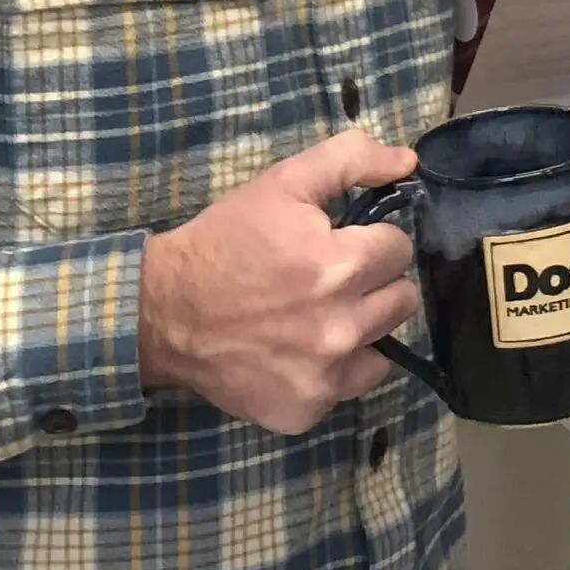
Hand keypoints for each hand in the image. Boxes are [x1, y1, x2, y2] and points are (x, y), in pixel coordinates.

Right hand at [137, 129, 421, 432]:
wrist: (162, 311)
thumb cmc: (225, 241)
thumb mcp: (282, 182)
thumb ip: (351, 159)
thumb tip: (408, 161)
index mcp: (337, 266)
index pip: (398, 248)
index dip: (371, 241)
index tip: (342, 243)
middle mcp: (338, 327)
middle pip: (402, 299)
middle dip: (373, 283)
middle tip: (331, 279)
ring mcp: (323, 376)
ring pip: (384, 346)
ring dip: (362, 327)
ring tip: (318, 315)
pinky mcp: (304, 410)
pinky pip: (349, 386)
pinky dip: (333, 369)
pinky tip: (298, 351)